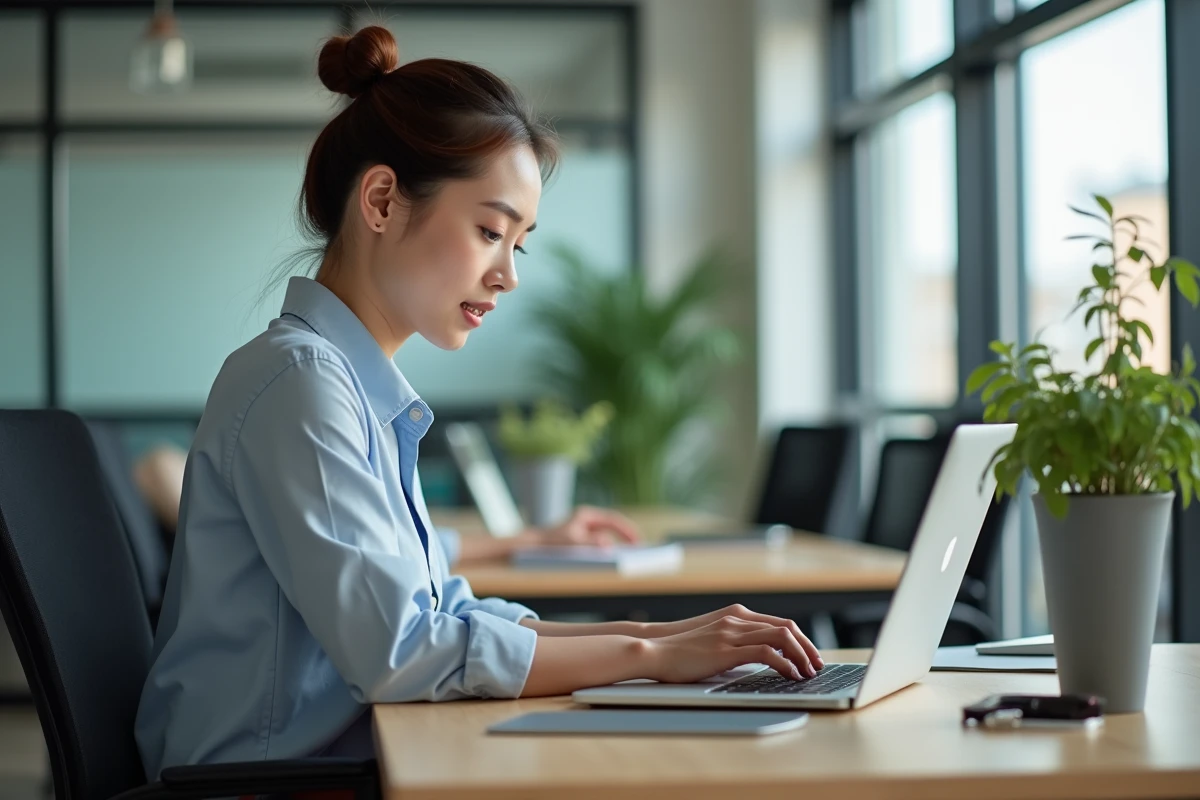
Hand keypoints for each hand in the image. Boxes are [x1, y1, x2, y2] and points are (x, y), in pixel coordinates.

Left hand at [533, 506, 639, 546]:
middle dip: (626, 537)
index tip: (637, 542)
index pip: (613, 520)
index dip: (627, 530)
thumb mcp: (572, 543)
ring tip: (630, 556)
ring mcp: (583, 529)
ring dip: (617, 544)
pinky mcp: (580, 540)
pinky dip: (606, 550)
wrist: (531, 547)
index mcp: (586, 515)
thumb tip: (608, 545)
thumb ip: (590, 543)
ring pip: (606, 535)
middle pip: (612, 526)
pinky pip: (598, 543)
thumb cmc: (550, 543)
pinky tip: (612, 560)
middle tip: (639, 550)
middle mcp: (586, 520)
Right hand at [644, 604, 821, 664]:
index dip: (799, 640)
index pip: (778, 623)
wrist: (655, 649)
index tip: (809, 656)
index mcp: (735, 615)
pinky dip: (784, 664)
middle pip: (786, 627)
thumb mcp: (712, 641)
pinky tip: (790, 675)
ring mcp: (732, 632)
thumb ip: (734, 643)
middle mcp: (737, 620)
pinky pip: (766, 653)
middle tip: (817, 665)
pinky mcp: (727, 649)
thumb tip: (758, 660)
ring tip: (808, 673)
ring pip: (781, 637)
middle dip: (807, 647)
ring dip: (801, 656)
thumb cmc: (680, 650)